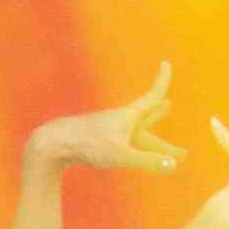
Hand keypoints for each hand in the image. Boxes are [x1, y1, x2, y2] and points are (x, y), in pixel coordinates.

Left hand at [32, 63, 185, 180]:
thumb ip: (148, 161)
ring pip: (136, 129)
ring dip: (149, 128)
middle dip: (159, 112)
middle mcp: (121, 120)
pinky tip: (129, 145)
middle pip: (146, 115)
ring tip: (156, 128)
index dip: (161, 80)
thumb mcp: (121, 155)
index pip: (151, 97)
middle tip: (169, 104)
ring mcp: (109, 129)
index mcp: (129, 117)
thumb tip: (174, 165)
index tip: (165, 63)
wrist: (54, 144)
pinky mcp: (99, 139)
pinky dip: (135, 142)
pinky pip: (125, 139)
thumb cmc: (88, 146)